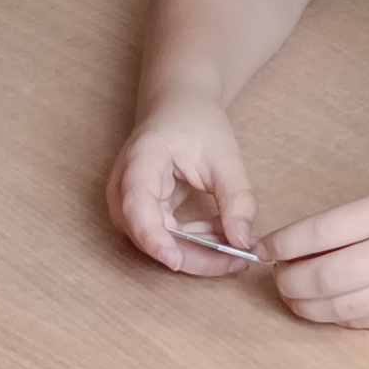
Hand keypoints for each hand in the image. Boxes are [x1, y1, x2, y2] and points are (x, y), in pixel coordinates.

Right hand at [106, 96, 254, 274]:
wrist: (178, 106)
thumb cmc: (196, 122)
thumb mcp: (225, 158)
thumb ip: (237, 200)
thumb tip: (243, 243)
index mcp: (140, 162)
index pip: (137, 206)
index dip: (154, 239)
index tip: (176, 261)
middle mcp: (124, 188)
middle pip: (151, 235)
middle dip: (196, 254)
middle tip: (241, 257)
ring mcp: (129, 204)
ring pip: (161, 244)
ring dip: (201, 249)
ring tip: (239, 240)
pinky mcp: (143, 213)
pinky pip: (168, 238)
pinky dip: (197, 240)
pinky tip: (223, 230)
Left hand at [266, 177, 368, 330]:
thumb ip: (361, 219)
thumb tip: (307, 241)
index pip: (321, 232)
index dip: (284, 244)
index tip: (265, 247)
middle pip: (323, 277)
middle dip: (288, 280)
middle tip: (277, 275)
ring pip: (339, 306)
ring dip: (306, 304)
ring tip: (294, 294)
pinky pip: (365, 322)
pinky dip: (337, 317)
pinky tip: (327, 308)